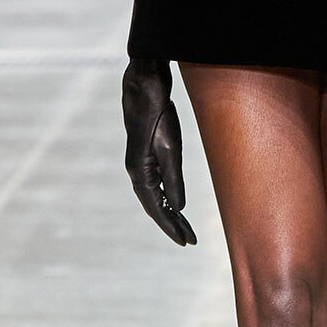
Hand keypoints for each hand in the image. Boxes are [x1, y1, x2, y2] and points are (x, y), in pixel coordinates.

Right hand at [122, 57, 196, 245]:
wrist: (145, 84)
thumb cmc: (159, 112)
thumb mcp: (171, 147)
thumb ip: (173, 178)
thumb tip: (178, 207)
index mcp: (140, 171)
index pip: (156, 208)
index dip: (171, 226)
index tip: (185, 242)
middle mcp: (137, 170)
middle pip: (155, 206)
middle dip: (172, 224)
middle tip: (190, 241)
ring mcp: (139, 162)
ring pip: (155, 196)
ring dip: (170, 213)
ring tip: (185, 228)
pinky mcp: (146, 154)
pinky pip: (156, 184)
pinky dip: (166, 197)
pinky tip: (175, 203)